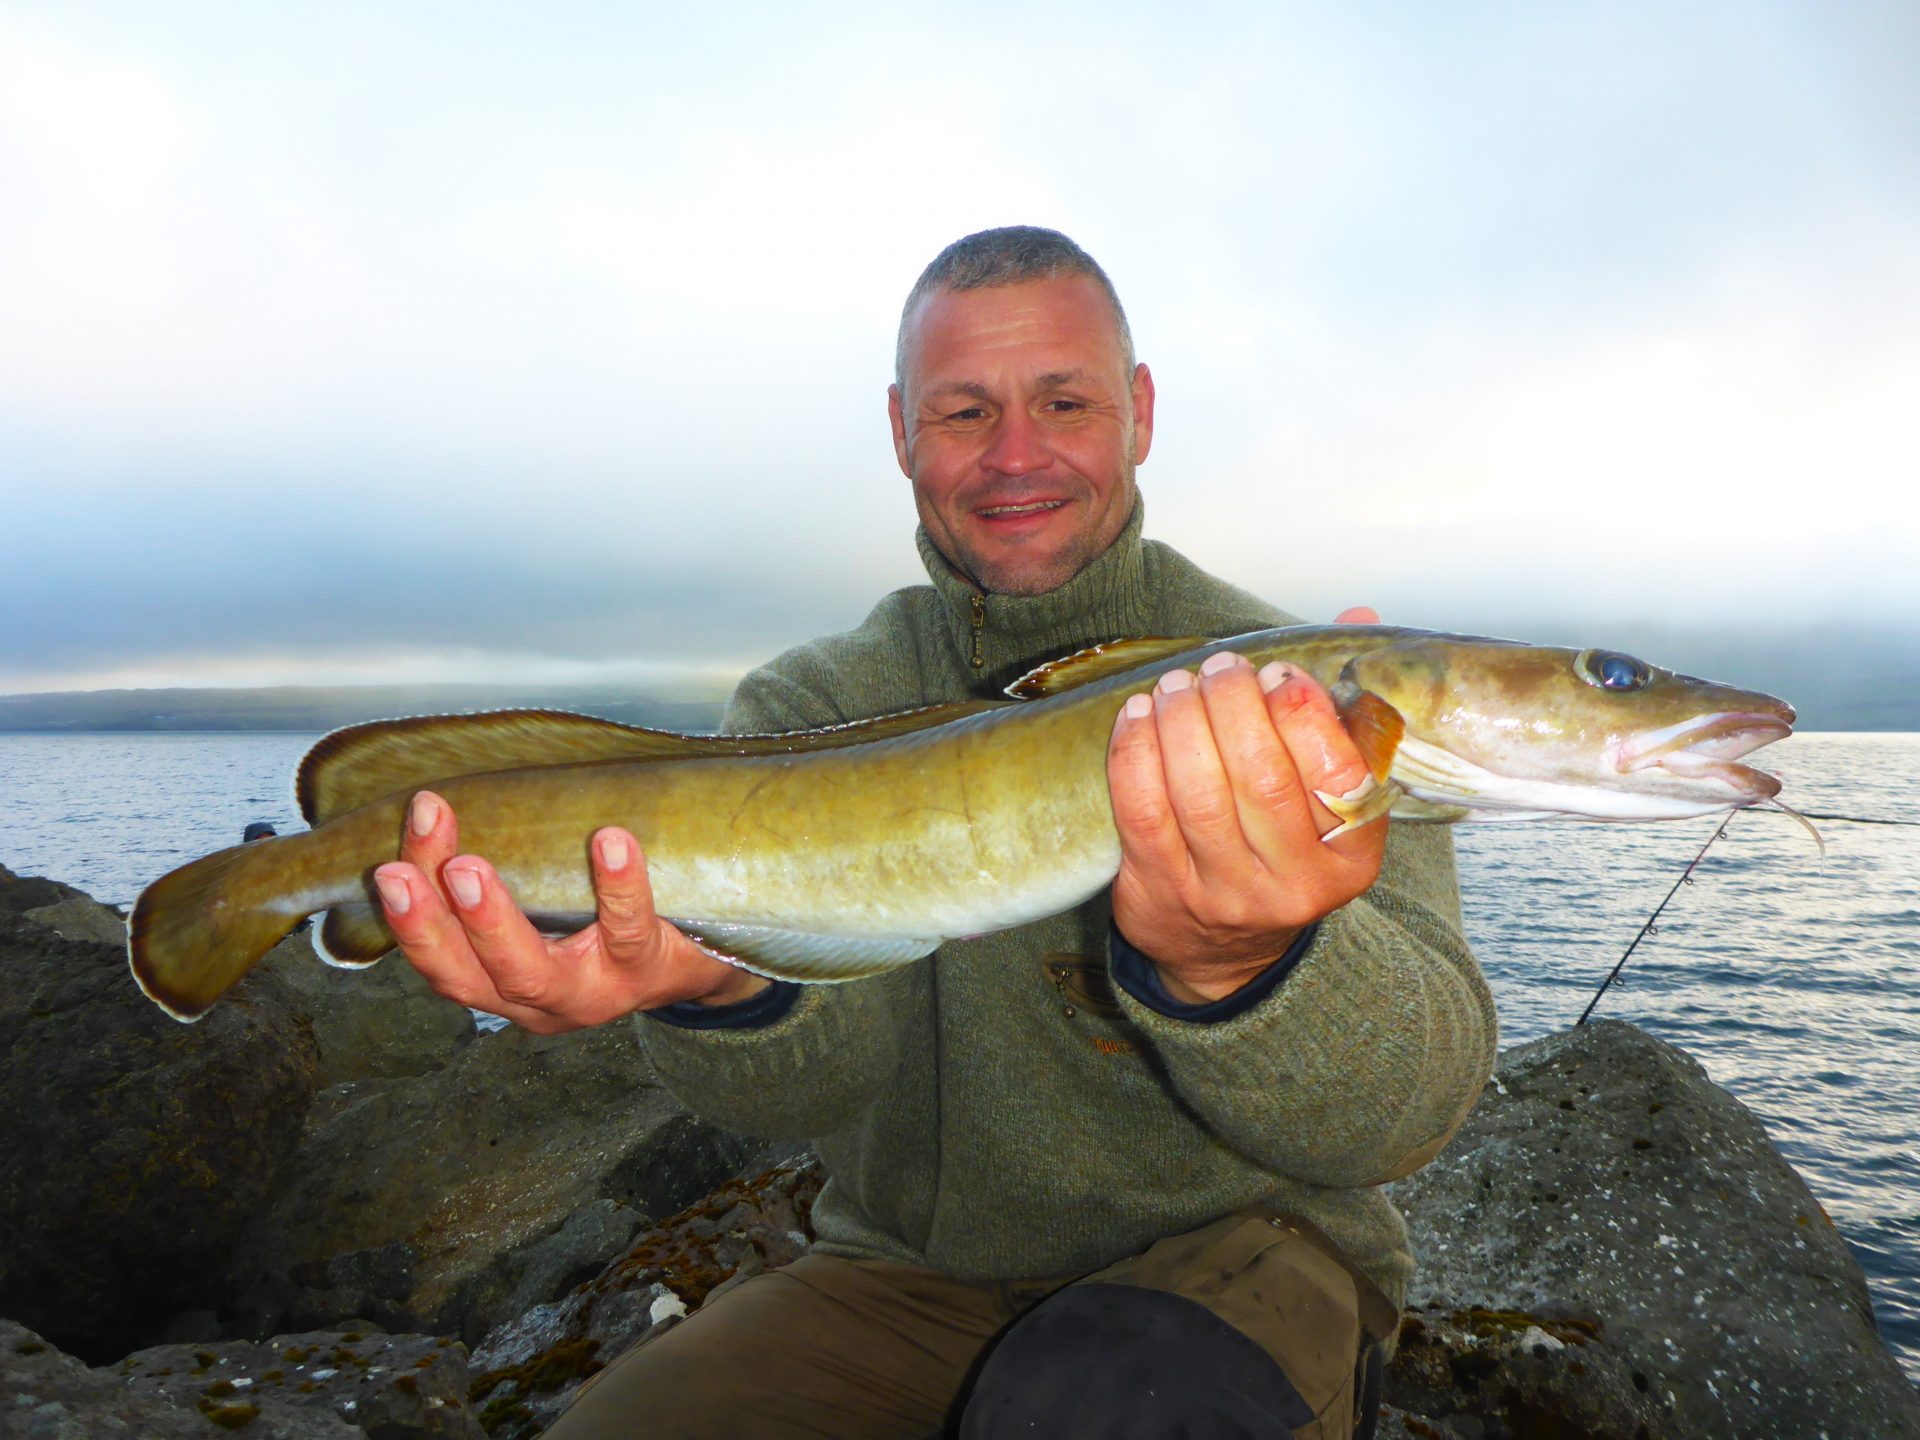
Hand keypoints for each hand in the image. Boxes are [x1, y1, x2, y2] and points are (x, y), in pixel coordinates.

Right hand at [371, 791, 768, 1032]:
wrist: (703, 959)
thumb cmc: (609, 923)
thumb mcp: (548, 910)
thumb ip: (503, 875)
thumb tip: (440, 801)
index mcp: (503, 985)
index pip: (442, 960)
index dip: (408, 922)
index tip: (386, 865)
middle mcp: (540, 1002)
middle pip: (470, 975)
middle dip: (431, 924)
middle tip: (403, 870)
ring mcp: (594, 992)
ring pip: (534, 973)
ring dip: (493, 920)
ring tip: (469, 866)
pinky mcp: (648, 970)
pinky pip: (630, 932)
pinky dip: (617, 888)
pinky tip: (610, 841)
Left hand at [1105, 607, 1387, 1003]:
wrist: (1226, 952)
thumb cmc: (1282, 848)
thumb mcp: (1330, 795)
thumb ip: (1342, 708)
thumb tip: (1358, 617)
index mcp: (1352, 855)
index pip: (1337, 775)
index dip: (1303, 712)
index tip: (1278, 674)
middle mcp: (1294, 883)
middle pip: (1262, 778)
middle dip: (1234, 706)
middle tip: (1220, 669)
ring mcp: (1225, 893)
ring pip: (1198, 793)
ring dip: (1181, 722)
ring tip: (1177, 685)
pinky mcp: (1162, 892)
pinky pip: (1142, 811)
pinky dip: (1135, 753)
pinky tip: (1137, 716)